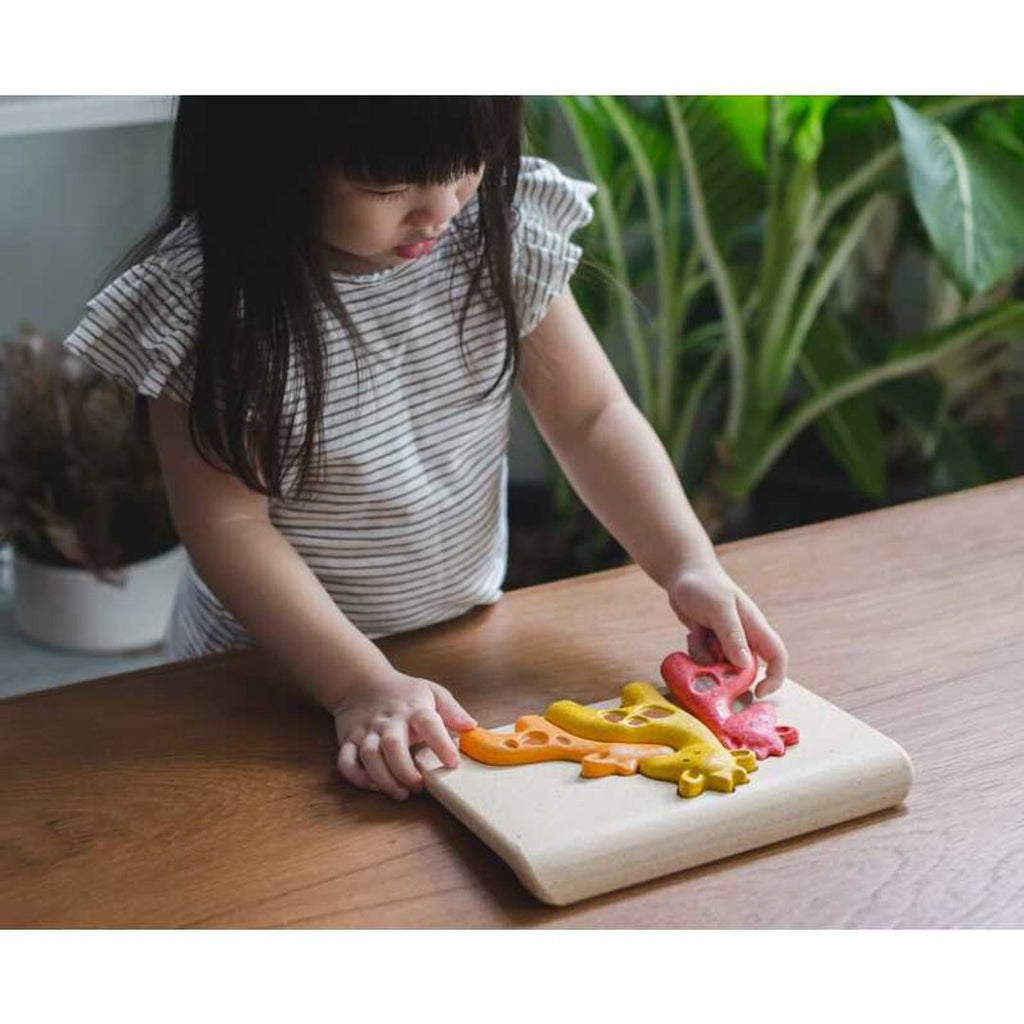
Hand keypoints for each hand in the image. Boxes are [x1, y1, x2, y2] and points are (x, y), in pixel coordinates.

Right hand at [333, 670, 477, 800]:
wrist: (362, 682)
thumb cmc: (403, 692)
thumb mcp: (432, 692)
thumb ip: (452, 710)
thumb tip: (472, 727)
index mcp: (414, 709)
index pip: (429, 724)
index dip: (441, 744)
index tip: (452, 763)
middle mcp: (389, 721)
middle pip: (393, 745)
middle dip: (405, 770)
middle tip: (419, 786)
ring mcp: (367, 731)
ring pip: (370, 756)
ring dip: (384, 779)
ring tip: (401, 792)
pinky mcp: (349, 740)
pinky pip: (346, 761)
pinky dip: (357, 777)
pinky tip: (373, 785)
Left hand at [665, 557, 787, 696]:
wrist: (682, 573)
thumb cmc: (704, 584)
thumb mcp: (718, 607)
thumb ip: (732, 634)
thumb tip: (745, 664)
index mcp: (754, 626)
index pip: (777, 657)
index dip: (774, 678)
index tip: (758, 691)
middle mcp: (744, 636)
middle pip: (745, 669)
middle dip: (727, 672)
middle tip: (709, 663)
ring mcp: (726, 640)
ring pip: (722, 666)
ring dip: (707, 658)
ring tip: (697, 634)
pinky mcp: (710, 641)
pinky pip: (705, 660)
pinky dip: (697, 651)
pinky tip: (692, 632)